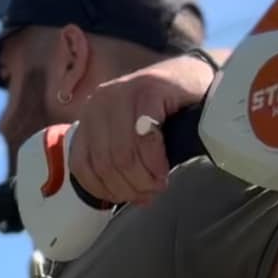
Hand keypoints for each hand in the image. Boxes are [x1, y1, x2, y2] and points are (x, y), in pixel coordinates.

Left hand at [69, 57, 215, 208]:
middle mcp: (99, 102)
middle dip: (129, 187)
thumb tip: (123, 198)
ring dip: (142, 179)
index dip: (104, 190)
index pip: (82, 165)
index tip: (127, 198)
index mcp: (89, 117)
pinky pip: (144, 140)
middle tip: (149, 193)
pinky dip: (154, 162)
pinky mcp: (148, 90)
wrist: (195, 79)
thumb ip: (120, 164)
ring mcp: (123, 93)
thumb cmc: (164, 114)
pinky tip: (164, 170)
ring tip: (158, 184)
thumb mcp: (130, 138)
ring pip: (122, 155)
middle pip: (105, 164)